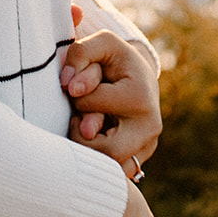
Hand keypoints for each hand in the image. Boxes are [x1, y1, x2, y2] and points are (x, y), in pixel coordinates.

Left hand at [61, 24, 160, 178]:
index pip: (93, 105)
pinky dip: (97, 160)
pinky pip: (114, 173)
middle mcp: (150, 127)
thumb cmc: (116, 59)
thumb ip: (81, 53)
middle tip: (77, 119)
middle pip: (109, 151)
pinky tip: (91, 142)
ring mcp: (147, 147)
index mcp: (141, 97)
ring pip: (111, 167)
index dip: (75, 95)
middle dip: (83, 136)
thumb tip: (68, 84)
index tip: (74, 88)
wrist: (140, 76)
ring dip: (88, 150)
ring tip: (85, 128)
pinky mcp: (139, 160)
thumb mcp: (102, 43)